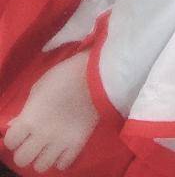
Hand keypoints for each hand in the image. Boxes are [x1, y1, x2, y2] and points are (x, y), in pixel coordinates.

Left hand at [3, 51, 99, 171]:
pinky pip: (63, 165)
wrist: (96, 75)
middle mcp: (41, 135)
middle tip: (34, 140)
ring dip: (43, 156)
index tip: (21, 131)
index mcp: (30, 118)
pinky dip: (60, 159)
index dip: (14, 137)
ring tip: (49, 145)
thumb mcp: (40, 86)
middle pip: (22, 159)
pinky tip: (62, 148)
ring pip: (41, 166)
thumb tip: (15, 125)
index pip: (10, 142)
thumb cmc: (65, 75)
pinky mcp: (78, 145)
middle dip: (26, 150)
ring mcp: (60, 142)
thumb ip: (26, 108)